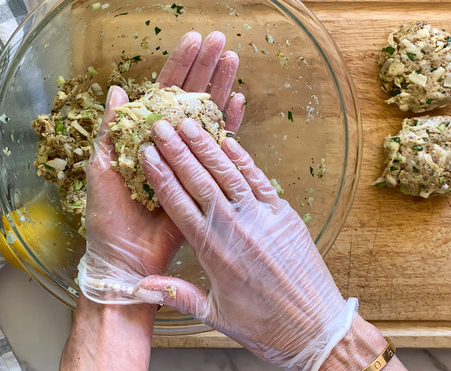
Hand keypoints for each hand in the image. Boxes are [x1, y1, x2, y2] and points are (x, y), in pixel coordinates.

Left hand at [78, 30, 244, 302]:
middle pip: (190, 97)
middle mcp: (168, 142)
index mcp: (142, 135)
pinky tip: (240, 100)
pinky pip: (221, 147)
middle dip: (205, 66)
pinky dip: (232, 124)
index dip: (179, 65)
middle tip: (221, 39)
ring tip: (234, 58)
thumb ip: (111, 129)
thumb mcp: (102, 166)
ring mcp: (188, 158)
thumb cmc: (108, 216)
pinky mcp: (203, 177)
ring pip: (208, 114)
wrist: (126, 257)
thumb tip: (119, 90)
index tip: (193, 38)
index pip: (163, 92)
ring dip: (221, 86)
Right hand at [135, 119, 358, 370]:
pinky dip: (243, 159)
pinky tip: (229, 142)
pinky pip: (259, 180)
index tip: (146, 153)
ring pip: (228, 173)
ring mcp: (261, 218)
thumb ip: (175, 294)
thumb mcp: (213, 314)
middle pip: (199, 180)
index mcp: (212, 250)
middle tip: (161, 125)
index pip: (178, 203)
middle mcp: (234, 228)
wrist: (314, 328)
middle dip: (177, 150)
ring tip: (189, 123)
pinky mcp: (283, 215)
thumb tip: (137, 287)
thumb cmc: (263, 325)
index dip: (160, 175)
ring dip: (207, 146)